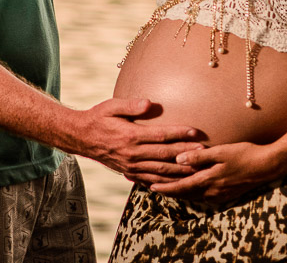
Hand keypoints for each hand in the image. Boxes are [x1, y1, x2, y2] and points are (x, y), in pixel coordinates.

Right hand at [74, 98, 203, 177]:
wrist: (81, 138)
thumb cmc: (98, 118)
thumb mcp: (111, 106)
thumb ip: (131, 105)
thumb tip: (149, 103)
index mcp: (130, 136)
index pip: (160, 135)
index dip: (180, 134)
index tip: (196, 131)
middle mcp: (132, 154)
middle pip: (165, 155)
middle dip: (186, 153)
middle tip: (205, 151)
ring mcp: (131, 166)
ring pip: (160, 171)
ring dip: (180, 171)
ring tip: (198, 169)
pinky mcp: (129, 173)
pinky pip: (150, 180)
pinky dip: (166, 182)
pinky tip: (178, 182)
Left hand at [146, 141, 285, 202]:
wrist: (267, 166)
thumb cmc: (244, 154)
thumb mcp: (221, 151)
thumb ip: (199, 156)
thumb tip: (178, 158)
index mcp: (209, 180)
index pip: (181, 187)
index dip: (165, 188)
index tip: (151, 187)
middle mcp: (212, 191)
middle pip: (185, 194)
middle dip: (169, 192)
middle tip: (153, 188)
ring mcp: (220, 195)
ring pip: (194, 196)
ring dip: (181, 193)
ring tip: (168, 189)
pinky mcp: (227, 194)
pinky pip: (204, 196)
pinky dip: (193, 193)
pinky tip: (190, 189)